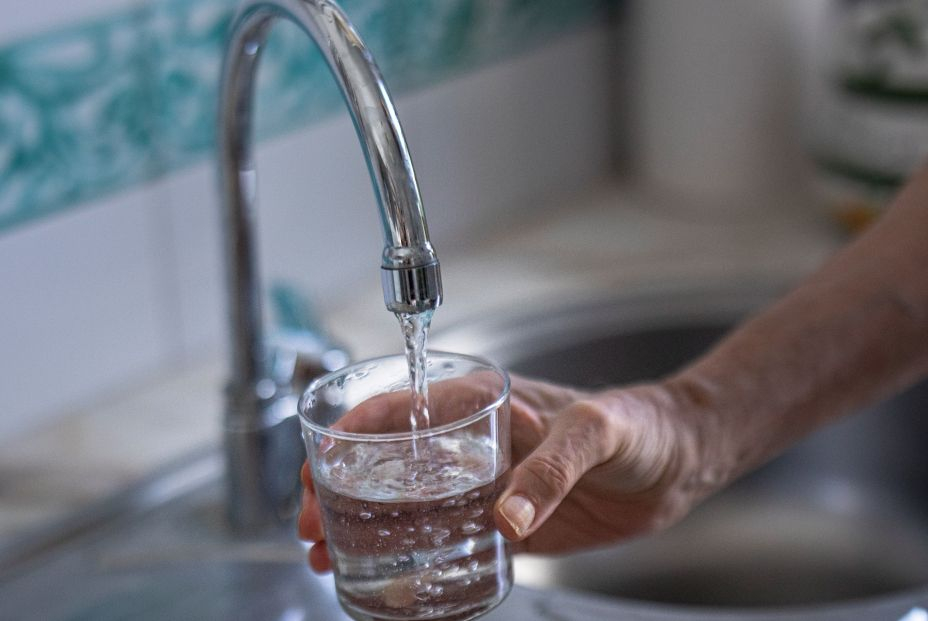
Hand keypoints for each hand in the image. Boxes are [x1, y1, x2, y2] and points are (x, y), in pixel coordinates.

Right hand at [298, 374, 706, 569]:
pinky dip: (409, 549)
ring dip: (363, 521)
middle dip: (340, 486)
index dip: (352, 435)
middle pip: (389, 459)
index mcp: (487, 402)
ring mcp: (486, 480)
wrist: (678, 461)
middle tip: (312, 523)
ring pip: (407, 498)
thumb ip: (553, 469)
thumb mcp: (597, 434)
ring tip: (326, 551)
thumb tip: (507, 517)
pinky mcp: (505, 515)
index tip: (317, 467)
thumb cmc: (642, 426)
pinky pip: (445, 531)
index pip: (401, 410)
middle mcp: (476, 440)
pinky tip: (387, 570)